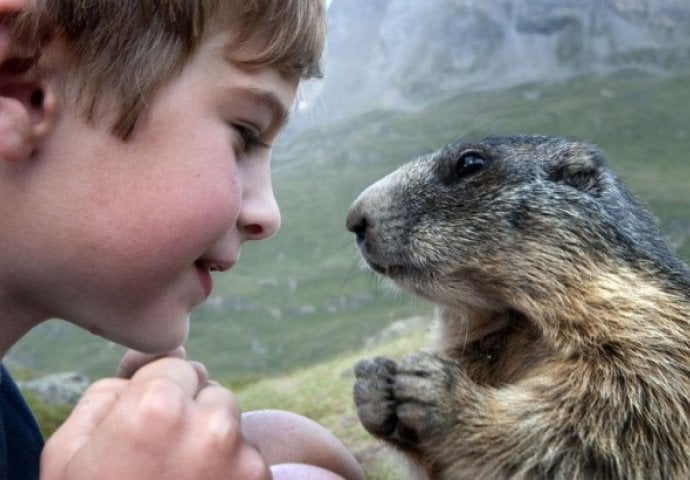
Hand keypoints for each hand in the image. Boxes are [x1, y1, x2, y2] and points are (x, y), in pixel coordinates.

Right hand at [40, 357, 270, 479]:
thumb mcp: (68, 452)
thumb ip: (110, 391)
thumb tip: (154, 362)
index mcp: (157, 407)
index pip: (176, 365)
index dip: (156, 394)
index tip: (144, 426)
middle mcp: (210, 425)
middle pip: (210, 391)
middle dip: (190, 413)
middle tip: (161, 459)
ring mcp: (243, 458)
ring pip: (232, 424)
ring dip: (213, 442)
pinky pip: (248, 458)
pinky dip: (231, 471)